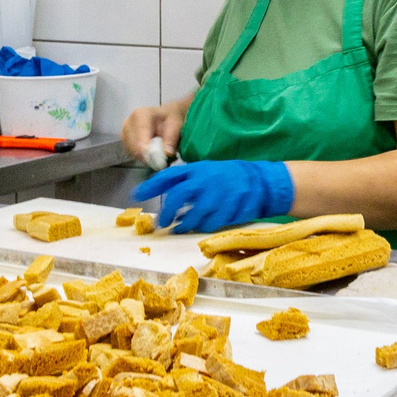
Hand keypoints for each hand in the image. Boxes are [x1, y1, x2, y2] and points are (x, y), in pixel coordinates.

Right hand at [121, 100, 184, 160]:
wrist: (164, 116)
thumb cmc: (170, 119)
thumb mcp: (176, 125)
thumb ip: (171, 139)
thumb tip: (167, 154)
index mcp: (140, 115)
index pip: (140, 138)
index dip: (148, 152)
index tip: (159, 161)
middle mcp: (128, 122)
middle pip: (135, 148)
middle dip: (149, 156)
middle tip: (162, 159)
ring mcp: (124, 131)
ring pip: (132, 153)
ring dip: (145, 157)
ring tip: (157, 152)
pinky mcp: (124, 140)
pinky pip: (131, 154)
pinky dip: (141, 156)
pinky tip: (150, 150)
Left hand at [134, 159, 293, 232]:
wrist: (260, 182)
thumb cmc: (227, 177)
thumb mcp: (205, 171)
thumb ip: (186, 181)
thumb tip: (163, 195)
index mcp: (197, 169)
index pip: (170, 175)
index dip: (151, 185)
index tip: (136, 195)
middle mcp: (206, 180)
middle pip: (178, 196)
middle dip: (166, 211)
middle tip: (161, 223)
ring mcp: (219, 194)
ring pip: (194, 214)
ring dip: (184, 224)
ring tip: (179, 228)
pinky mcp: (230, 208)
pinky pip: (211, 223)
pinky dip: (202, 227)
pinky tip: (199, 226)